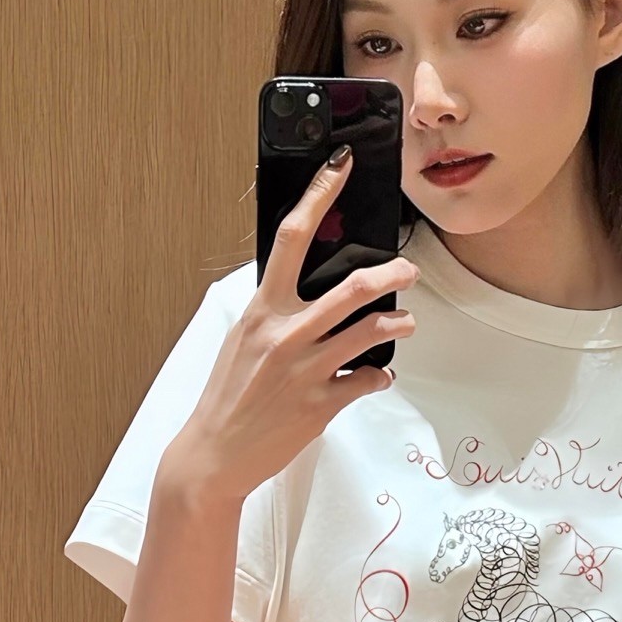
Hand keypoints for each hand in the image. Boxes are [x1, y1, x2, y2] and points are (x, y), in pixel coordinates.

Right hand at [173, 148, 419, 502]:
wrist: (214, 454)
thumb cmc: (228, 397)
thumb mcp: (243, 340)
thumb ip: (275, 312)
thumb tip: (307, 288)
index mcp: (261, 310)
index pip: (292, 236)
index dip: (319, 195)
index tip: (340, 167)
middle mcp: (285, 334)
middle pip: (350, 287)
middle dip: (390, 274)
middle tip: (407, 270)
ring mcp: (305, 370)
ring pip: (370, 333)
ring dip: (398, 324)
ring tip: (406, 323)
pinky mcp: (321, 404)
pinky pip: (367, 381)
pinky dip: (379, 377)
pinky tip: (378, 377)